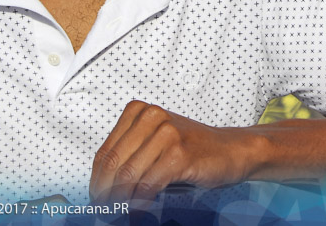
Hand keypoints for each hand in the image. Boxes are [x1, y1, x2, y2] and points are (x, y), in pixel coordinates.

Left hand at [90, 100, 248, 203]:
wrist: (232, 150)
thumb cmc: (192, 148)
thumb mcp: (155, 142)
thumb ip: (130, 155)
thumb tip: (102, 185)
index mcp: (138, 111)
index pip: (105, 150)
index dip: (96, 179)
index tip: (93, 197)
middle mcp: (151, 117)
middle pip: (113, 162)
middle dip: (104, 192)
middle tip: (102, 211)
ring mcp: (166, 134)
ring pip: (128, 175)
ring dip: (119, 201)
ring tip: (117, 215)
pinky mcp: (179, 154)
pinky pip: (148, 185)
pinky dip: (138, 204)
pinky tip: (137, 214)